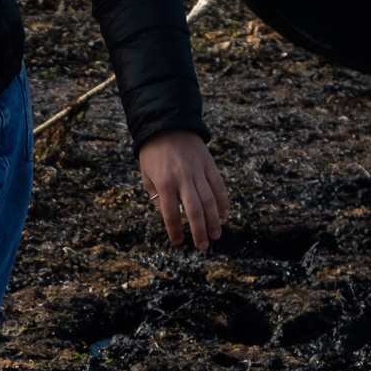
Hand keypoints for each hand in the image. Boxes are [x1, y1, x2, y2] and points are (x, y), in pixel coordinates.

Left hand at [138, 129, 228, 249]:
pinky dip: (223, 202)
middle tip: (203, 246)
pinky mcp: (209, 165)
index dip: (174, 230)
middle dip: (199, 231)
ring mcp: (198, 171)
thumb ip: (156, 196)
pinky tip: (224, 215)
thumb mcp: (146, 175)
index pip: (170, 213)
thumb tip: (166, 214)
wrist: (167, 125)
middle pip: (194, 210)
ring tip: (216, 235)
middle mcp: (182, 178)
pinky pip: (218, 186)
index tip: (178, 242)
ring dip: (214, 221)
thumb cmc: (153, 153)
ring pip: (209, 201)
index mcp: (164, 182)